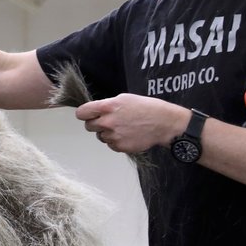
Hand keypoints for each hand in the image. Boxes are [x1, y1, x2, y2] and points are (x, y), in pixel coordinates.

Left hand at [75, 94, 189, 153]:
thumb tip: (95, 111)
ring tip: (122, 127)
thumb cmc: (146, 108)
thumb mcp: (124, 98)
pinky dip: (116, 141)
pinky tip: (127, 134)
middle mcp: (107, 122)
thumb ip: (106, 105)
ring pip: (100, 136)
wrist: (164, 123)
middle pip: (88, 126)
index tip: (88, 115)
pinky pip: (110, 144)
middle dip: (96, 124)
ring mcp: (113, 136)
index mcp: (107, 107)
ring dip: (107, 133)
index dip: (85, 114)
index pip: (82, 113)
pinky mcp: (119, 146)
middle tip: (108, 121)